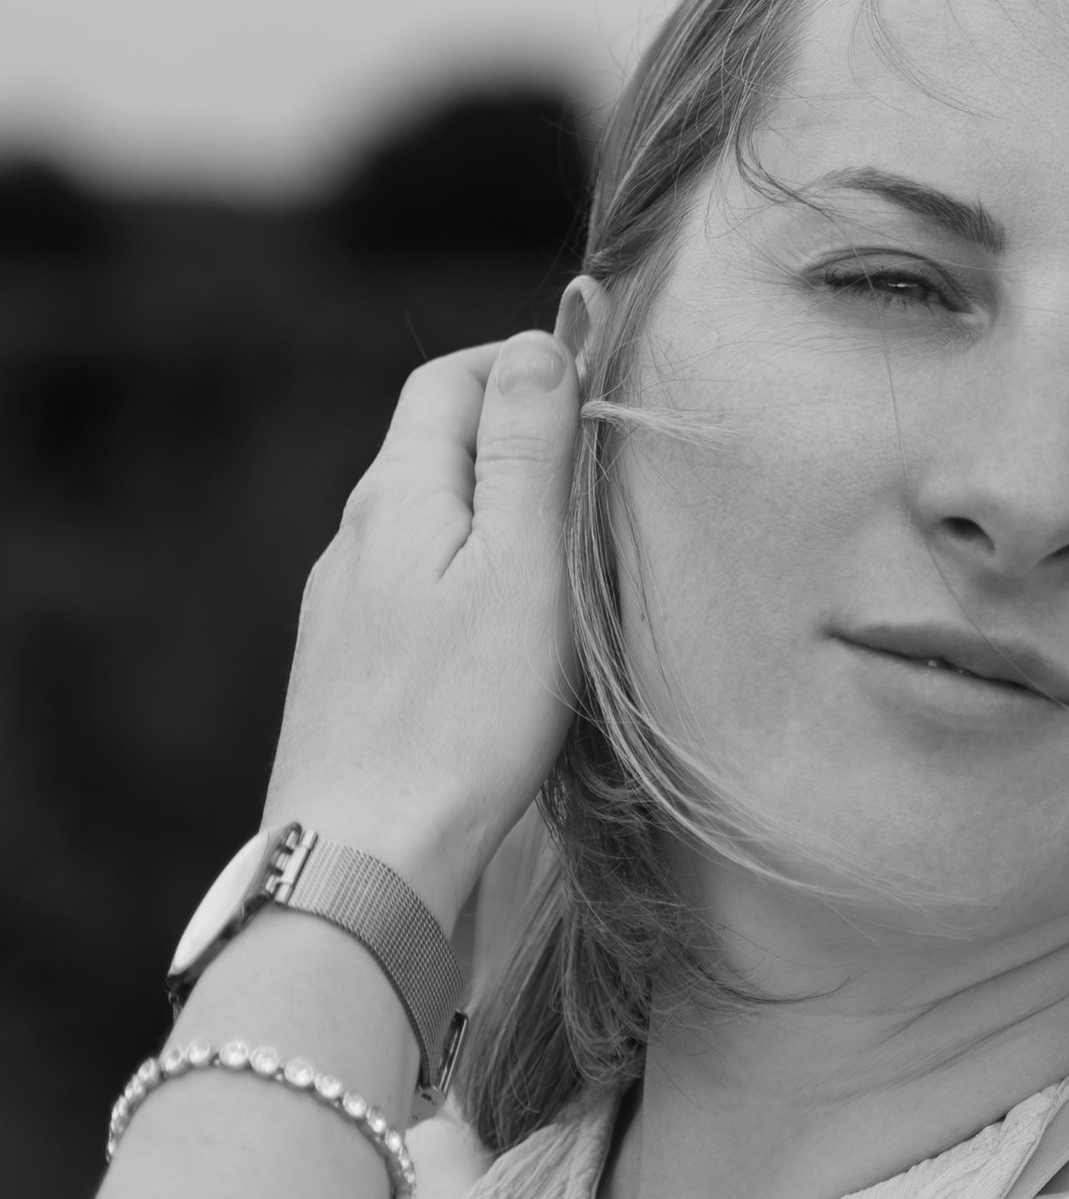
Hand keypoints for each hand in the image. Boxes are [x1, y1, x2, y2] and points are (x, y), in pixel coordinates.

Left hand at [263, 334, 580, 930]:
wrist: (366, 859)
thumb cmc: (461, 715)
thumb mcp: (523, 564)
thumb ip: (529, 448)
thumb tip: (541, 339)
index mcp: (395, 495)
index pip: (447, 381)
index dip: (520, 364)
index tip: (595, 389)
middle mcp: (353, 541)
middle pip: (430, 448)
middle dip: (511, 435)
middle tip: (597, 467)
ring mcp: (341, 612)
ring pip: (423, 526)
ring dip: (491, 515)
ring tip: (566, 552)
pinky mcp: (348, 676)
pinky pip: (412, 593)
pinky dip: (467, 581)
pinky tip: (509, 635)